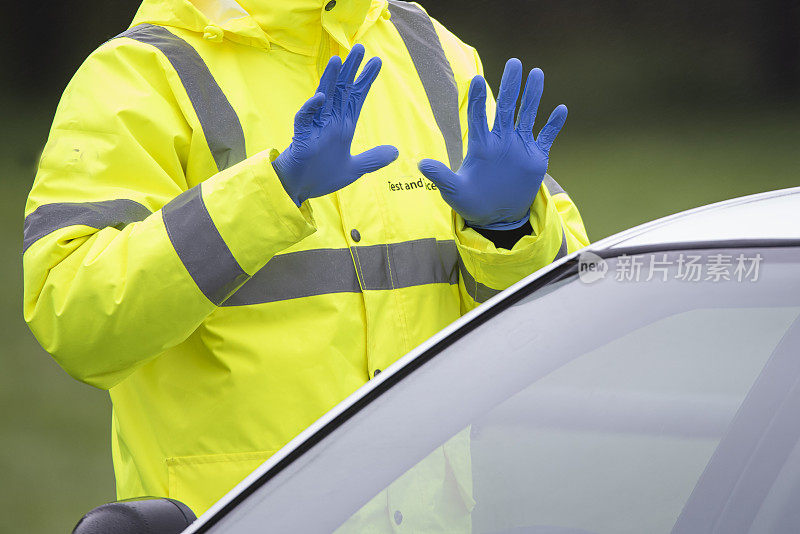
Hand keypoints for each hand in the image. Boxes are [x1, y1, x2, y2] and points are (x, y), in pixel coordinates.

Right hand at [272, 44, 398, 205]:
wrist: (299, 190)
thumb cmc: (321, 176)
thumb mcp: (354, 169)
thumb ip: (373, 159)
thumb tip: (395, 151)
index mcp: (343, 127)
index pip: (357, 98)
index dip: (366, 80)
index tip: (377, 61)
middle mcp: (330, 122)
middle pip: (342, 91)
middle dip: (351, 70)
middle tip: (360, 47)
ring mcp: (315, 128)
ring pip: (323, 98)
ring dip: (330, 79)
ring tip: (338, 59)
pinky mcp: (301, 138)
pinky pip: (304, 119)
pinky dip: (311, 108)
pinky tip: (320, 97)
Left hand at [418, 59, 567, 229]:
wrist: (496, 217)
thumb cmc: (471, 202)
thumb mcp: (454, 192)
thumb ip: (441, 177)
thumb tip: (420, 164)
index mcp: (481, 146)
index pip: (479, 117)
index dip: (478, 100)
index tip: (476, 79)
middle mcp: (501, 141)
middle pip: (507, 107)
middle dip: (510, 85)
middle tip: (514, 63)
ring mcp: (520, 147)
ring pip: (528, 115)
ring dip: (532, 96)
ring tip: (536, 73)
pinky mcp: (536, 158)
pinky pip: (547, 137)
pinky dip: (554, 125)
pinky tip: (561, 109)